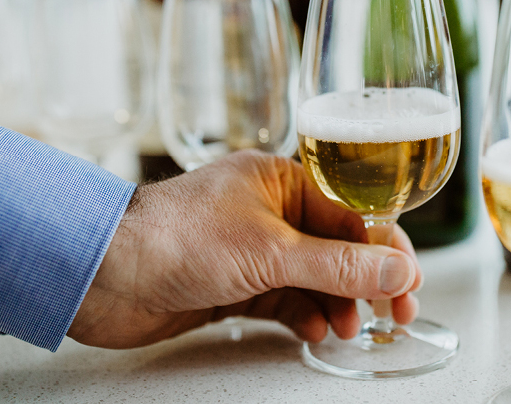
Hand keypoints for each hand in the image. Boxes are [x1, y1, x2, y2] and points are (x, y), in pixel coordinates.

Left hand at [67, 150, 422, 348]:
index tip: (409, 283)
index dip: (386, 249)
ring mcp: (250, 249)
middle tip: (394, 314)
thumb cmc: (173, 238)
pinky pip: (285, 299)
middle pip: (337, 247)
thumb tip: (396, 271)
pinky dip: (305, 315)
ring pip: (313, 277)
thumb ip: (339, 266)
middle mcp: (268, 211)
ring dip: (337, 303)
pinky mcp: (232, 283)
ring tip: (349, 327)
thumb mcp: (271, 252)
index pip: (353, 212)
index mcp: (280, 180)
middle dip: (367, 282)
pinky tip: (315, 330)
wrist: (102, 273)